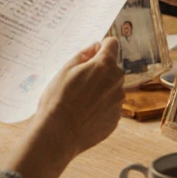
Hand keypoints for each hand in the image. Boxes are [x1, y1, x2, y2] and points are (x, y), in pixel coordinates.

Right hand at [6, 38, 124, 177]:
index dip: (102, 46)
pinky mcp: (116, 119)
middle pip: (112, 68)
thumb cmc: (58, 99)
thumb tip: (96, 46)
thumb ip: (84, 54)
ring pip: (112, 88)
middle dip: (100, 71)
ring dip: (101, 90)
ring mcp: (118, 102)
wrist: (59, 133)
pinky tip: (85, 114)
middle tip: (79, 82)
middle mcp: (116, 81)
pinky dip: (101, 107)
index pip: (112, 44)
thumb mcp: (65, 69)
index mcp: (104, 65)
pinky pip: (110, 106)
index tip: (92, 54)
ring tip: (81, 102)